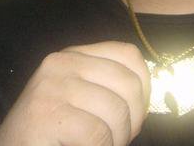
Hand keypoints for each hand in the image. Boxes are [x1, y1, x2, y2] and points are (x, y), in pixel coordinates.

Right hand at [0, 41, 150, 145]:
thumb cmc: (50, 131)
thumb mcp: (80, 98)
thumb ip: (108, 88)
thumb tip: (148, 97)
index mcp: (74, 55)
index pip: (129, 55)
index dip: (143, 88)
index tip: (133, 115)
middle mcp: (61, 63)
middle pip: (128, 83)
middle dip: (132, 120)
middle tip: (116, 139)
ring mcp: (52, 86)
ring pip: (117, 111)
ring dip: (116, 140)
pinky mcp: (46, 114)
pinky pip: (97, 135)